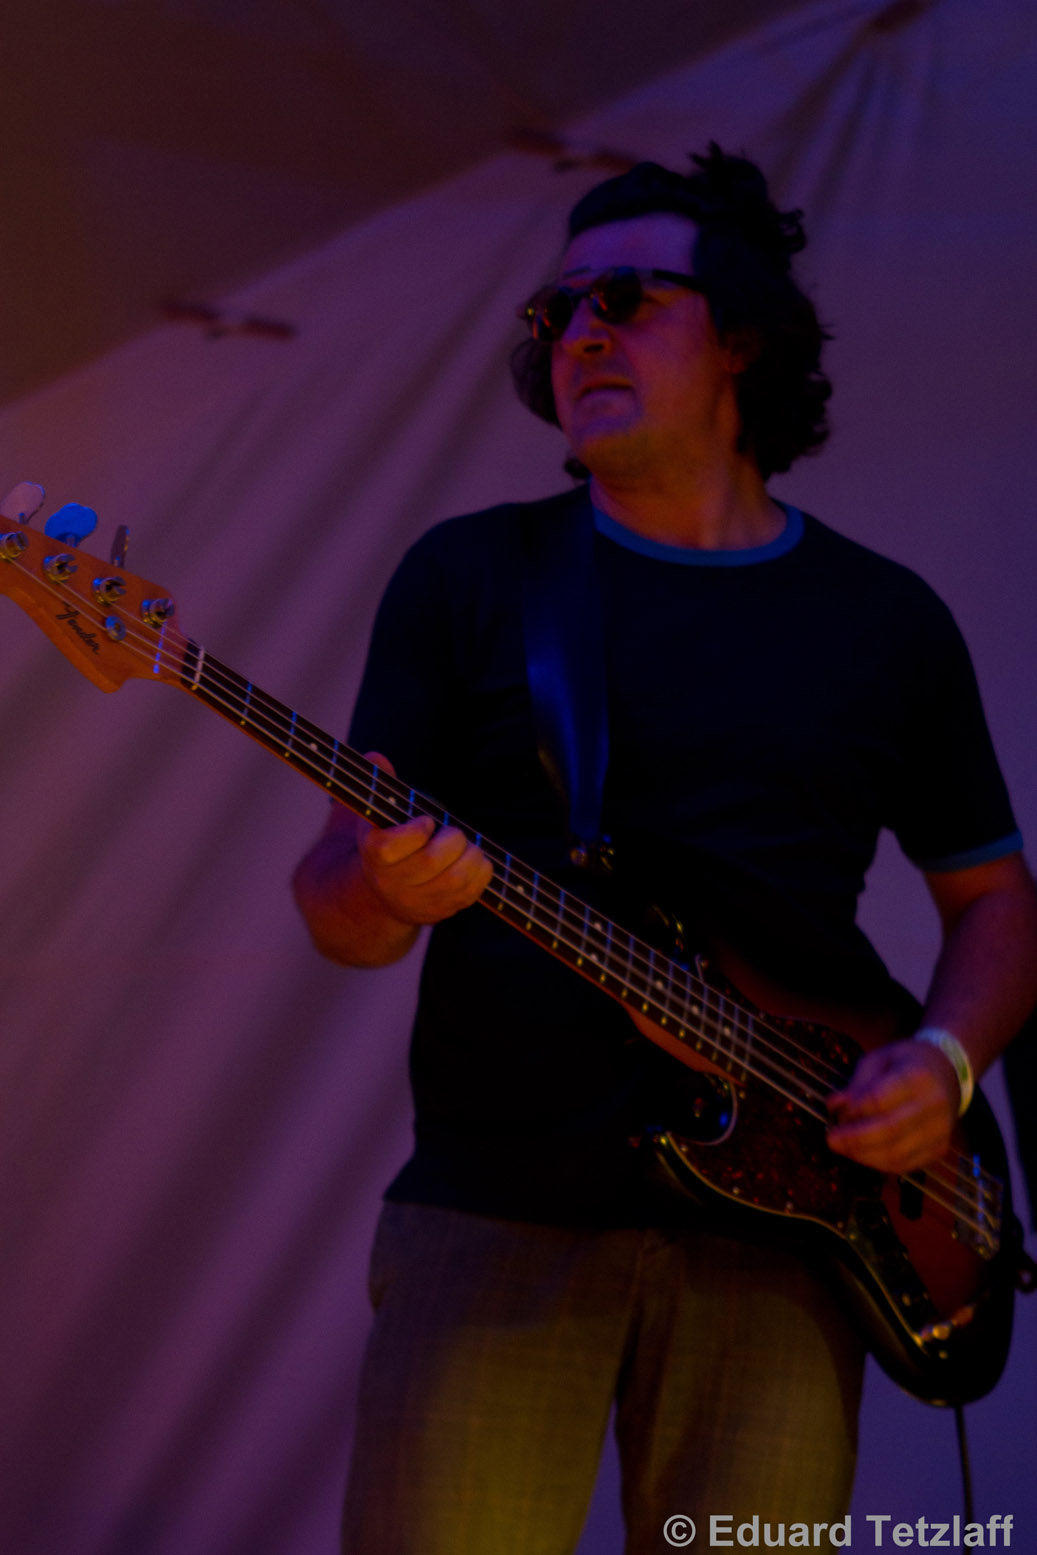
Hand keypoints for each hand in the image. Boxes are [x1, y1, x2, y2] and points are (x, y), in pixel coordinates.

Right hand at [356, 753, 493, 924]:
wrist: (383, 895)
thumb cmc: (387, 842)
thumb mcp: (376, 814)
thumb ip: (378, 785)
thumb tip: (376, 757)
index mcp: (373, 854)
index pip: (388, 849)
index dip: (414, 832)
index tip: (427, 821)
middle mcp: (391, 881)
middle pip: (428, 863)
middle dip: (452, 841)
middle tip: (454, 833)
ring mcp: (416, 900)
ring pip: (453, 881)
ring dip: (471, 858)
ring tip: (470, 848)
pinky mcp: (439, 911)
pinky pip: (468, 895)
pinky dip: (481, 875)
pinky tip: (477, 862)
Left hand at [826, 1039, 959, 1172]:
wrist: (948, 1073)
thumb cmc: (907, 1063)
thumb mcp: (880, 1059)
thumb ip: (857, 1083)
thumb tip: (834, 1106)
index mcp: (918, 1076)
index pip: (880, 1100)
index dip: (854, 1110)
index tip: (837, 1111)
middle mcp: (934, 1106)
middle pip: (889, 1131)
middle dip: (855, 1139)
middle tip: (831, 1139)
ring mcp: (940, 1131)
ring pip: (897, 1154)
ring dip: (863, 1155)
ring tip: (843, 1147)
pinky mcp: (939, 1150)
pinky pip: (905, 1165)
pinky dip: (878, 1163)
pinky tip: (862, 1154)